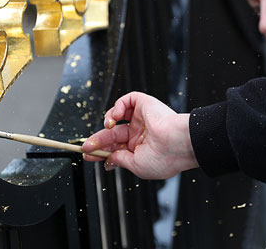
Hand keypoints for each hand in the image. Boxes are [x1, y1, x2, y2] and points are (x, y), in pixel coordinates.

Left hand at [82, 92, 198, 178]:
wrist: (178, 144)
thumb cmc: (164, 158)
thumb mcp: (136, 166)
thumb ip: (120, 160)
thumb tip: (108, 160)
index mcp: (141, 149)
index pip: (116, 148)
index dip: (101, 151)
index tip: (88, 155)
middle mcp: (141, 133)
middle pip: (113, 135)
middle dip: (98, 140)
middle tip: (86, 145)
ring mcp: (142, 118)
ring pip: (117, 116)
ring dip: (107, 122)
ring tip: (106, 128)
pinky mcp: (145, 104)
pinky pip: (127, 100)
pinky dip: (117, 106)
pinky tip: (115, 117)